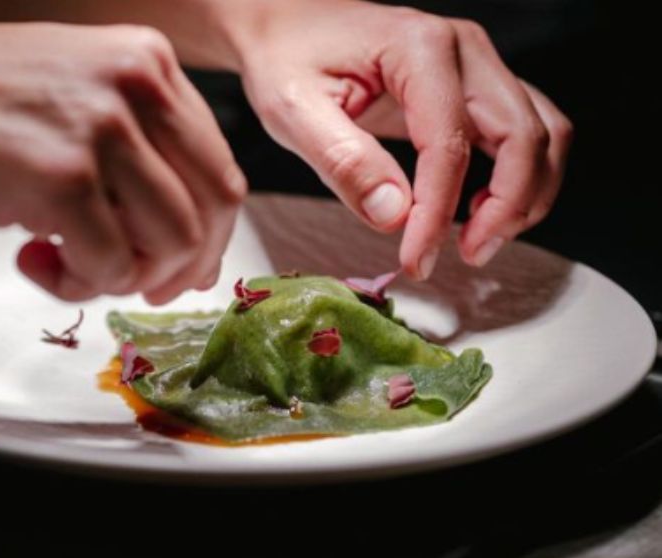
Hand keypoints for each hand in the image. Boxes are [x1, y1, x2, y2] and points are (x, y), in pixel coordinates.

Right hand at [0, 10, 245, 302]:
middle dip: (178, 266)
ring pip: (172, 244)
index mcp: (148, 62)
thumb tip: (189, 248)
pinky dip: (77, 284)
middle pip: (212, 209)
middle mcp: (136, 86)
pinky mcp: (62, 178)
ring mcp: (101, 129)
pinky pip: (110, 267)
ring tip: (69, 264)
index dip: (210, 233)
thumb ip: (139, 159)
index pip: (219, 167)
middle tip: (135, 284)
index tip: (182, 266)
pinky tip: (32, 257)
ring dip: (123, 276)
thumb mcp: (74, 102)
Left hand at [236, 0, 571, 277]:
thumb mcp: (293, 110)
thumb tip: (394, 215)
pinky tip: (481, 210)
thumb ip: (343, 161)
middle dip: (506, 209)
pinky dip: (521, 175)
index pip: (449, 145)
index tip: (418, 261)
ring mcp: (477, 63)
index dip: (438, 214)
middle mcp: (463, 49)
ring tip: (480, 240)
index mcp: (418, 48)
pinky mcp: (476, 84)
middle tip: (468, 257)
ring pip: (541, 132)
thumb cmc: (286, 60)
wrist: (287, 26)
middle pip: (523, 135)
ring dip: (526, 194)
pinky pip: (525, 129)